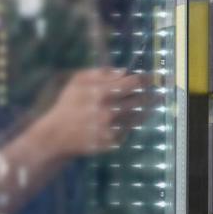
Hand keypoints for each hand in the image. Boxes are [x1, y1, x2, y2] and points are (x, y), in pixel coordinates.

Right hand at [32, 68, 148, 158]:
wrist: (57, 136)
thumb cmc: (67, 105)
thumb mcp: (78, 81)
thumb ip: (101, 73)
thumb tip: (124, 71)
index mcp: (102, 93)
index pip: (134, 83)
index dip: (145, 79)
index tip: (151, 78)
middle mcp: (110, 112)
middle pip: (142, 100)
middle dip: (150, 94)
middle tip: (155, 91)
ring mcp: (113, 128)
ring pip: (139, 116)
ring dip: (145, 108)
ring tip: (146, 104)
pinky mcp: (114, 142)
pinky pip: (130, 129)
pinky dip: (131, 122)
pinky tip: (128, 118)